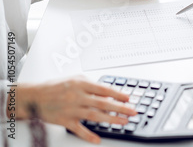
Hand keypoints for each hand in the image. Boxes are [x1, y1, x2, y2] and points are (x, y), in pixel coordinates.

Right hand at [17, 76, 136, 143]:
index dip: (118, 94)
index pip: (104, 89)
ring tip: (123, 121)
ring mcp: (71, 109)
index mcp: (81, 84)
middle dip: (120, 108)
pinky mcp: (64, 120)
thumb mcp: (75, 79)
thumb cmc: (55, 87)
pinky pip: (78, 129)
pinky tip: (98, 139)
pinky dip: (88, 135)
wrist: (33, 96)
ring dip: (111, 119)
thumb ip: (91, 85)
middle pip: (103, 103)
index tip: (129, 98)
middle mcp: (77, 96)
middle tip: (133, 111)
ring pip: (94, 116)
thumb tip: (108, 93)